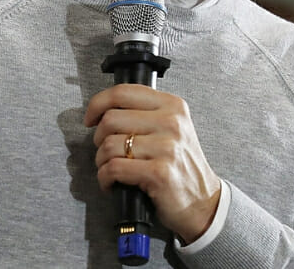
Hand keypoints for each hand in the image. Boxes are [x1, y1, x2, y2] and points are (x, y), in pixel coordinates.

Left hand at [84, 84, 220, 243]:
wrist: (203, 201)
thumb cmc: (180, 165)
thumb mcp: (171, 128)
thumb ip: (143, 113)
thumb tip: (102, 110)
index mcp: (172, 105)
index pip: (123, 92)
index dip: (98, 104)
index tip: (90, 118)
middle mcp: (172, 122)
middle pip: (110, 119)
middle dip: (99, 138)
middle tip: (105, 151)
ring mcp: (167, 147)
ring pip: (109, 145)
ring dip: (101, 161)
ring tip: (110, 168)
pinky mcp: (159, 173)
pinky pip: (114, 168)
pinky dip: (105, 178)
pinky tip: (111, 182)